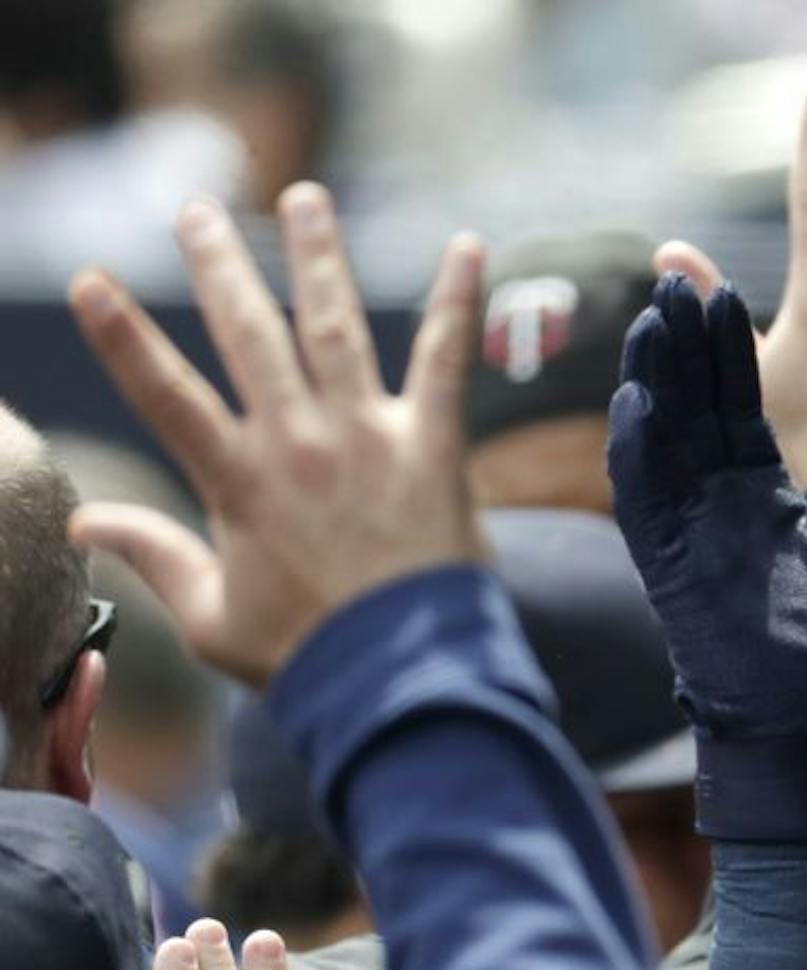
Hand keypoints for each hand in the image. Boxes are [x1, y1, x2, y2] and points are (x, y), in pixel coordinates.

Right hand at [67, 185, 485, 687]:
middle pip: (248, 335)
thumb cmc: (307, 657)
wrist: (403, 680)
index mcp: (237, 482)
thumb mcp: (211, 616)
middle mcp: (298, 443)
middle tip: (198, 213)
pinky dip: (458, 299)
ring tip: (304, 199)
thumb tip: (85, 521)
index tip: (91, 280)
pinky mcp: (434, 446)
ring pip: (334, 325)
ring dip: (317, 257)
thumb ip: (153, 555)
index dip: (123, 337)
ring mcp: (368, 437)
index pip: (163, 393)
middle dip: (220, 266)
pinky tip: (469, 245)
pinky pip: (448, 359)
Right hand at [608, 277, 806, 840]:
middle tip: (677, 277)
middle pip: (692, 407)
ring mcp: (687, 533)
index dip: (728, 353)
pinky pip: (643, 495)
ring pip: (661, 438)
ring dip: (655, 377)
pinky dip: (637, 446)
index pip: (738, 409)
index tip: (723, 292)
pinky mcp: (664, 564)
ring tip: (655, 315)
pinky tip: (637, 396)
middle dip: (685, 345)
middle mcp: (719, 508)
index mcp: (768, 499)